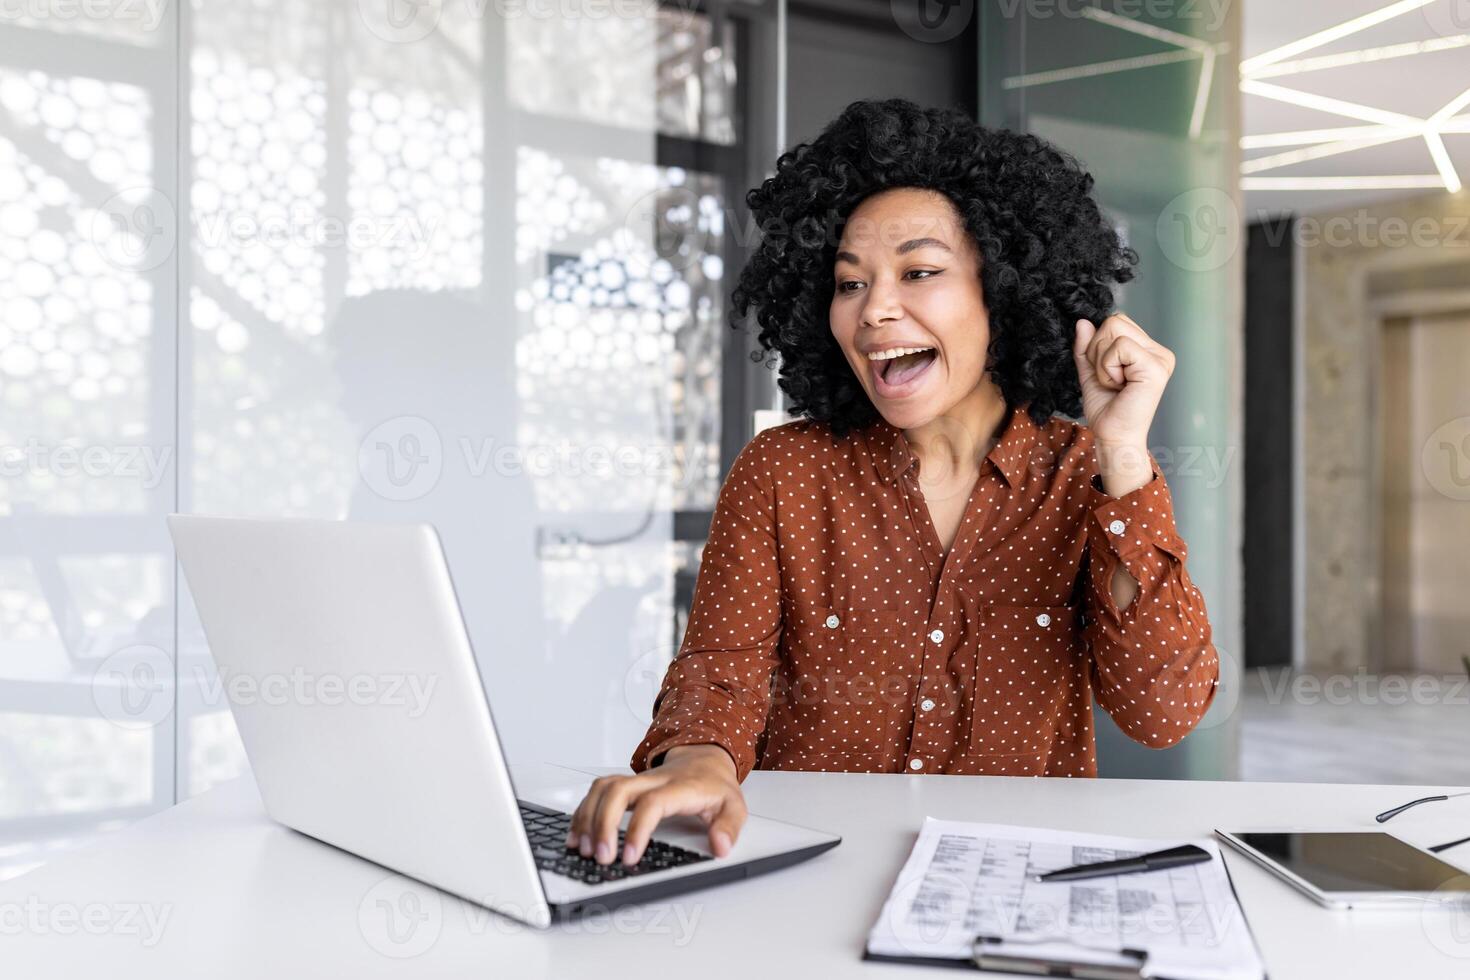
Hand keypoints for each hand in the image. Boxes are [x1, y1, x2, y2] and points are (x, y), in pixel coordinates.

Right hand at [566, 744, 746, 865]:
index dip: (637, 829)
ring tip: (582, 848)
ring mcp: (636, 781)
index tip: (629, 856)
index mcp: (679, 787)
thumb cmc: (714, 785)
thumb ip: (729, 827)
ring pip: (603, 788)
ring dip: (587, 817)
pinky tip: (577, 834)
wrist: (705, 759)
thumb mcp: (734, 806)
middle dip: (603, 824)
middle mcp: (653, 780)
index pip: (652, 803)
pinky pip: (597, 792)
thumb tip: (720, 847)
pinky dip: (583, 812)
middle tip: (601, 856)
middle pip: (618, 791)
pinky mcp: (625, 785)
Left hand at [1072, 313, 1174, 493]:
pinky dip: (1108, 367)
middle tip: (1110, 378)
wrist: (1113, 436)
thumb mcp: (1090, 371)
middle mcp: (1159, 352)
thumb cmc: (1106, 408)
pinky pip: (1119, 346)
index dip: (1098, 344)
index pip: (1116, 321)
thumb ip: (1086, 346)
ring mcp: (1160, 359)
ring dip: (1102, 361)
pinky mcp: (1155, 367)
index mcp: (1148, 350)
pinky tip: (1119, 385)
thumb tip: (1082, 321)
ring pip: (1114, 330)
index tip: (1107, 372)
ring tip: (1115, 383)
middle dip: (1098, 350)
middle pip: (1114, 321)